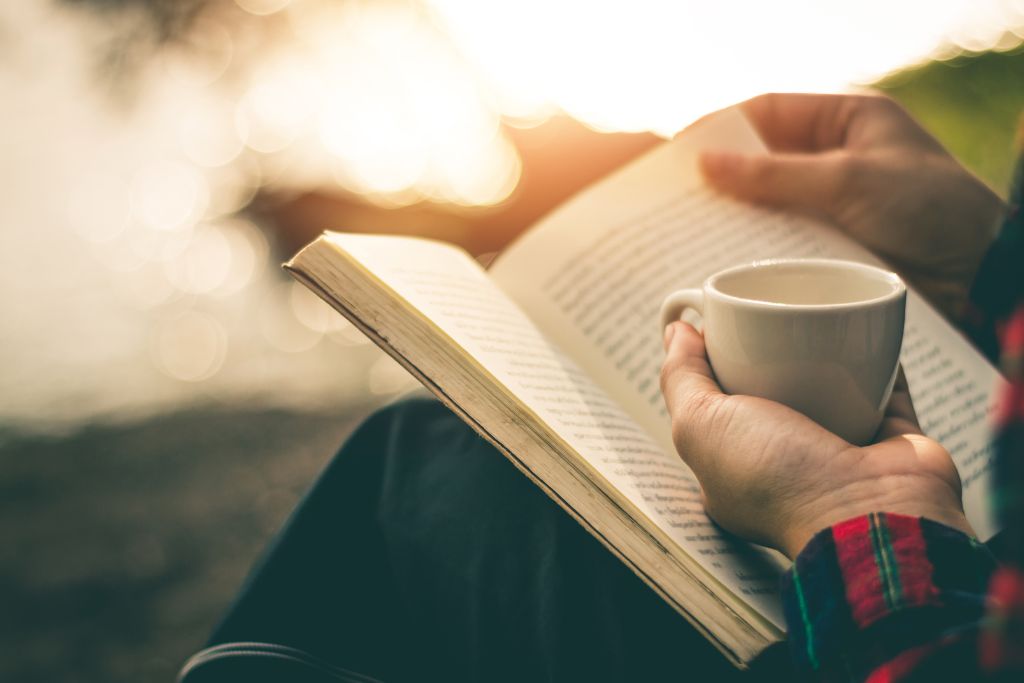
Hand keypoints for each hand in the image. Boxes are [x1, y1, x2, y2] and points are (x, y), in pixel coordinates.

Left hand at [660, 321, 973, 559]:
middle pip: (773, 396)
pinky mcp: (890, 441)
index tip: (719, 326)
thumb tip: (674, 330)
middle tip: (767, 310)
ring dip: (824, 353)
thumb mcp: (701, 425)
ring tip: (813, 310)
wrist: (871, 514)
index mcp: (735, 472)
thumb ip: (682, 378)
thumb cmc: (778, 478)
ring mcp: (840, 455)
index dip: (712, 368)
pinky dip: (879, 360)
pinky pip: (885, 390)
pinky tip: (867, 327)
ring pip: (830, 390)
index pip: (716, 411)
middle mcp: (786, 467)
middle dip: (768, 354)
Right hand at [700, 93, 1005, 319]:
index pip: (768, 113)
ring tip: (691, 233)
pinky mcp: (835, 247)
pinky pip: (785, 243)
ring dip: (738, 219)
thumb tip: (707, 165)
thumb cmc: (932, 209)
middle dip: (723, 178)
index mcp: (847, 121)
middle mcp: (837, 158)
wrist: (982, 276)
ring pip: (771, 205)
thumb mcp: (847, 180)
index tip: (680, 151)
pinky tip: (729, 264)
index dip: (721, 127)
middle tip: (676, 199)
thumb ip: (774, 175)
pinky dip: (758, 251)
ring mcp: (835, 205)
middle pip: (763, 160)